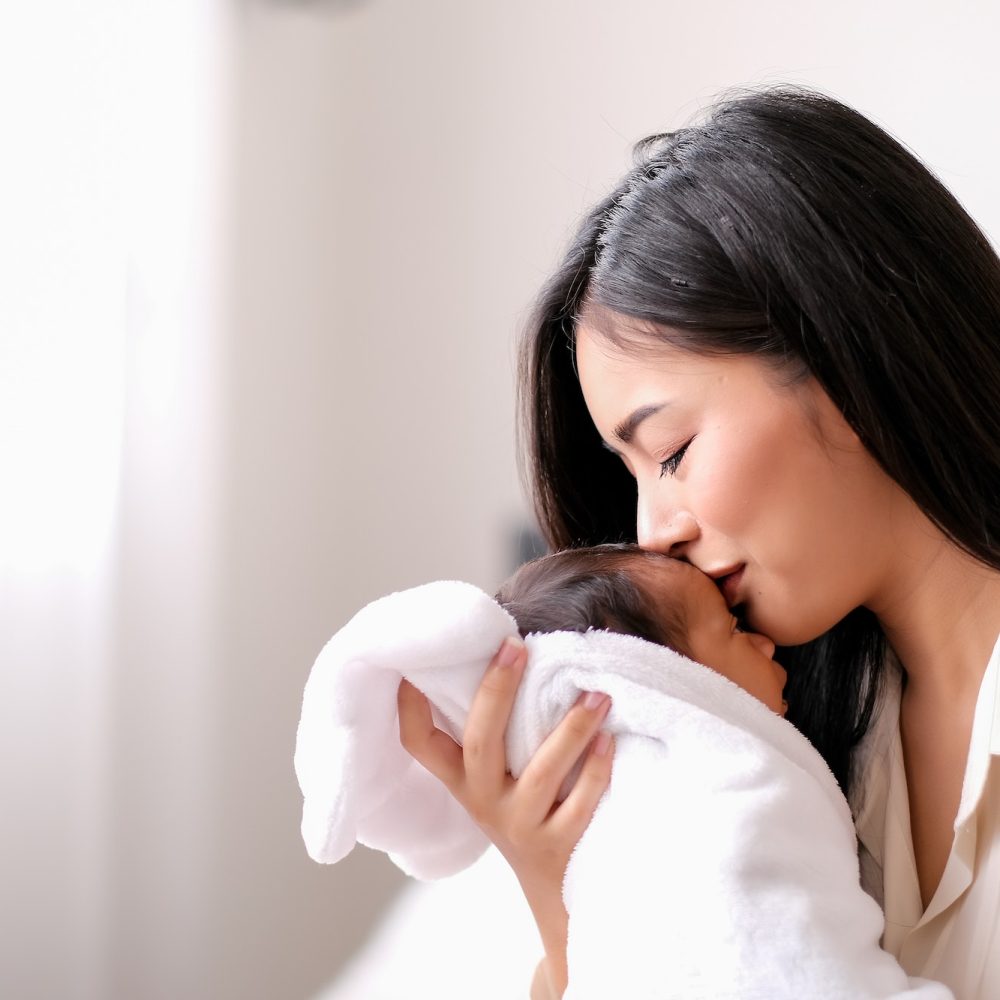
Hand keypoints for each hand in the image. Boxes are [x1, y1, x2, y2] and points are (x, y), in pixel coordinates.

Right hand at [397, 635, 614, 994]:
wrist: (555, 892)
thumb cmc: (530, 812)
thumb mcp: (499, 779)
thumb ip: (499, 731)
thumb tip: (513, 651)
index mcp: (462, 780)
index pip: (420, 743)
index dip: (410, 706)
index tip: (412, 664)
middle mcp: (483, 801)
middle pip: (478, 743)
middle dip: (495, 692)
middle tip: (516, 648)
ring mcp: (520, 825)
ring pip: (538, 774)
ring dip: (569, 731)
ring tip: (596, 696)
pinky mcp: (557, 847)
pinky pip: (578, 806)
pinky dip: (596, 771)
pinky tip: (611, 741)